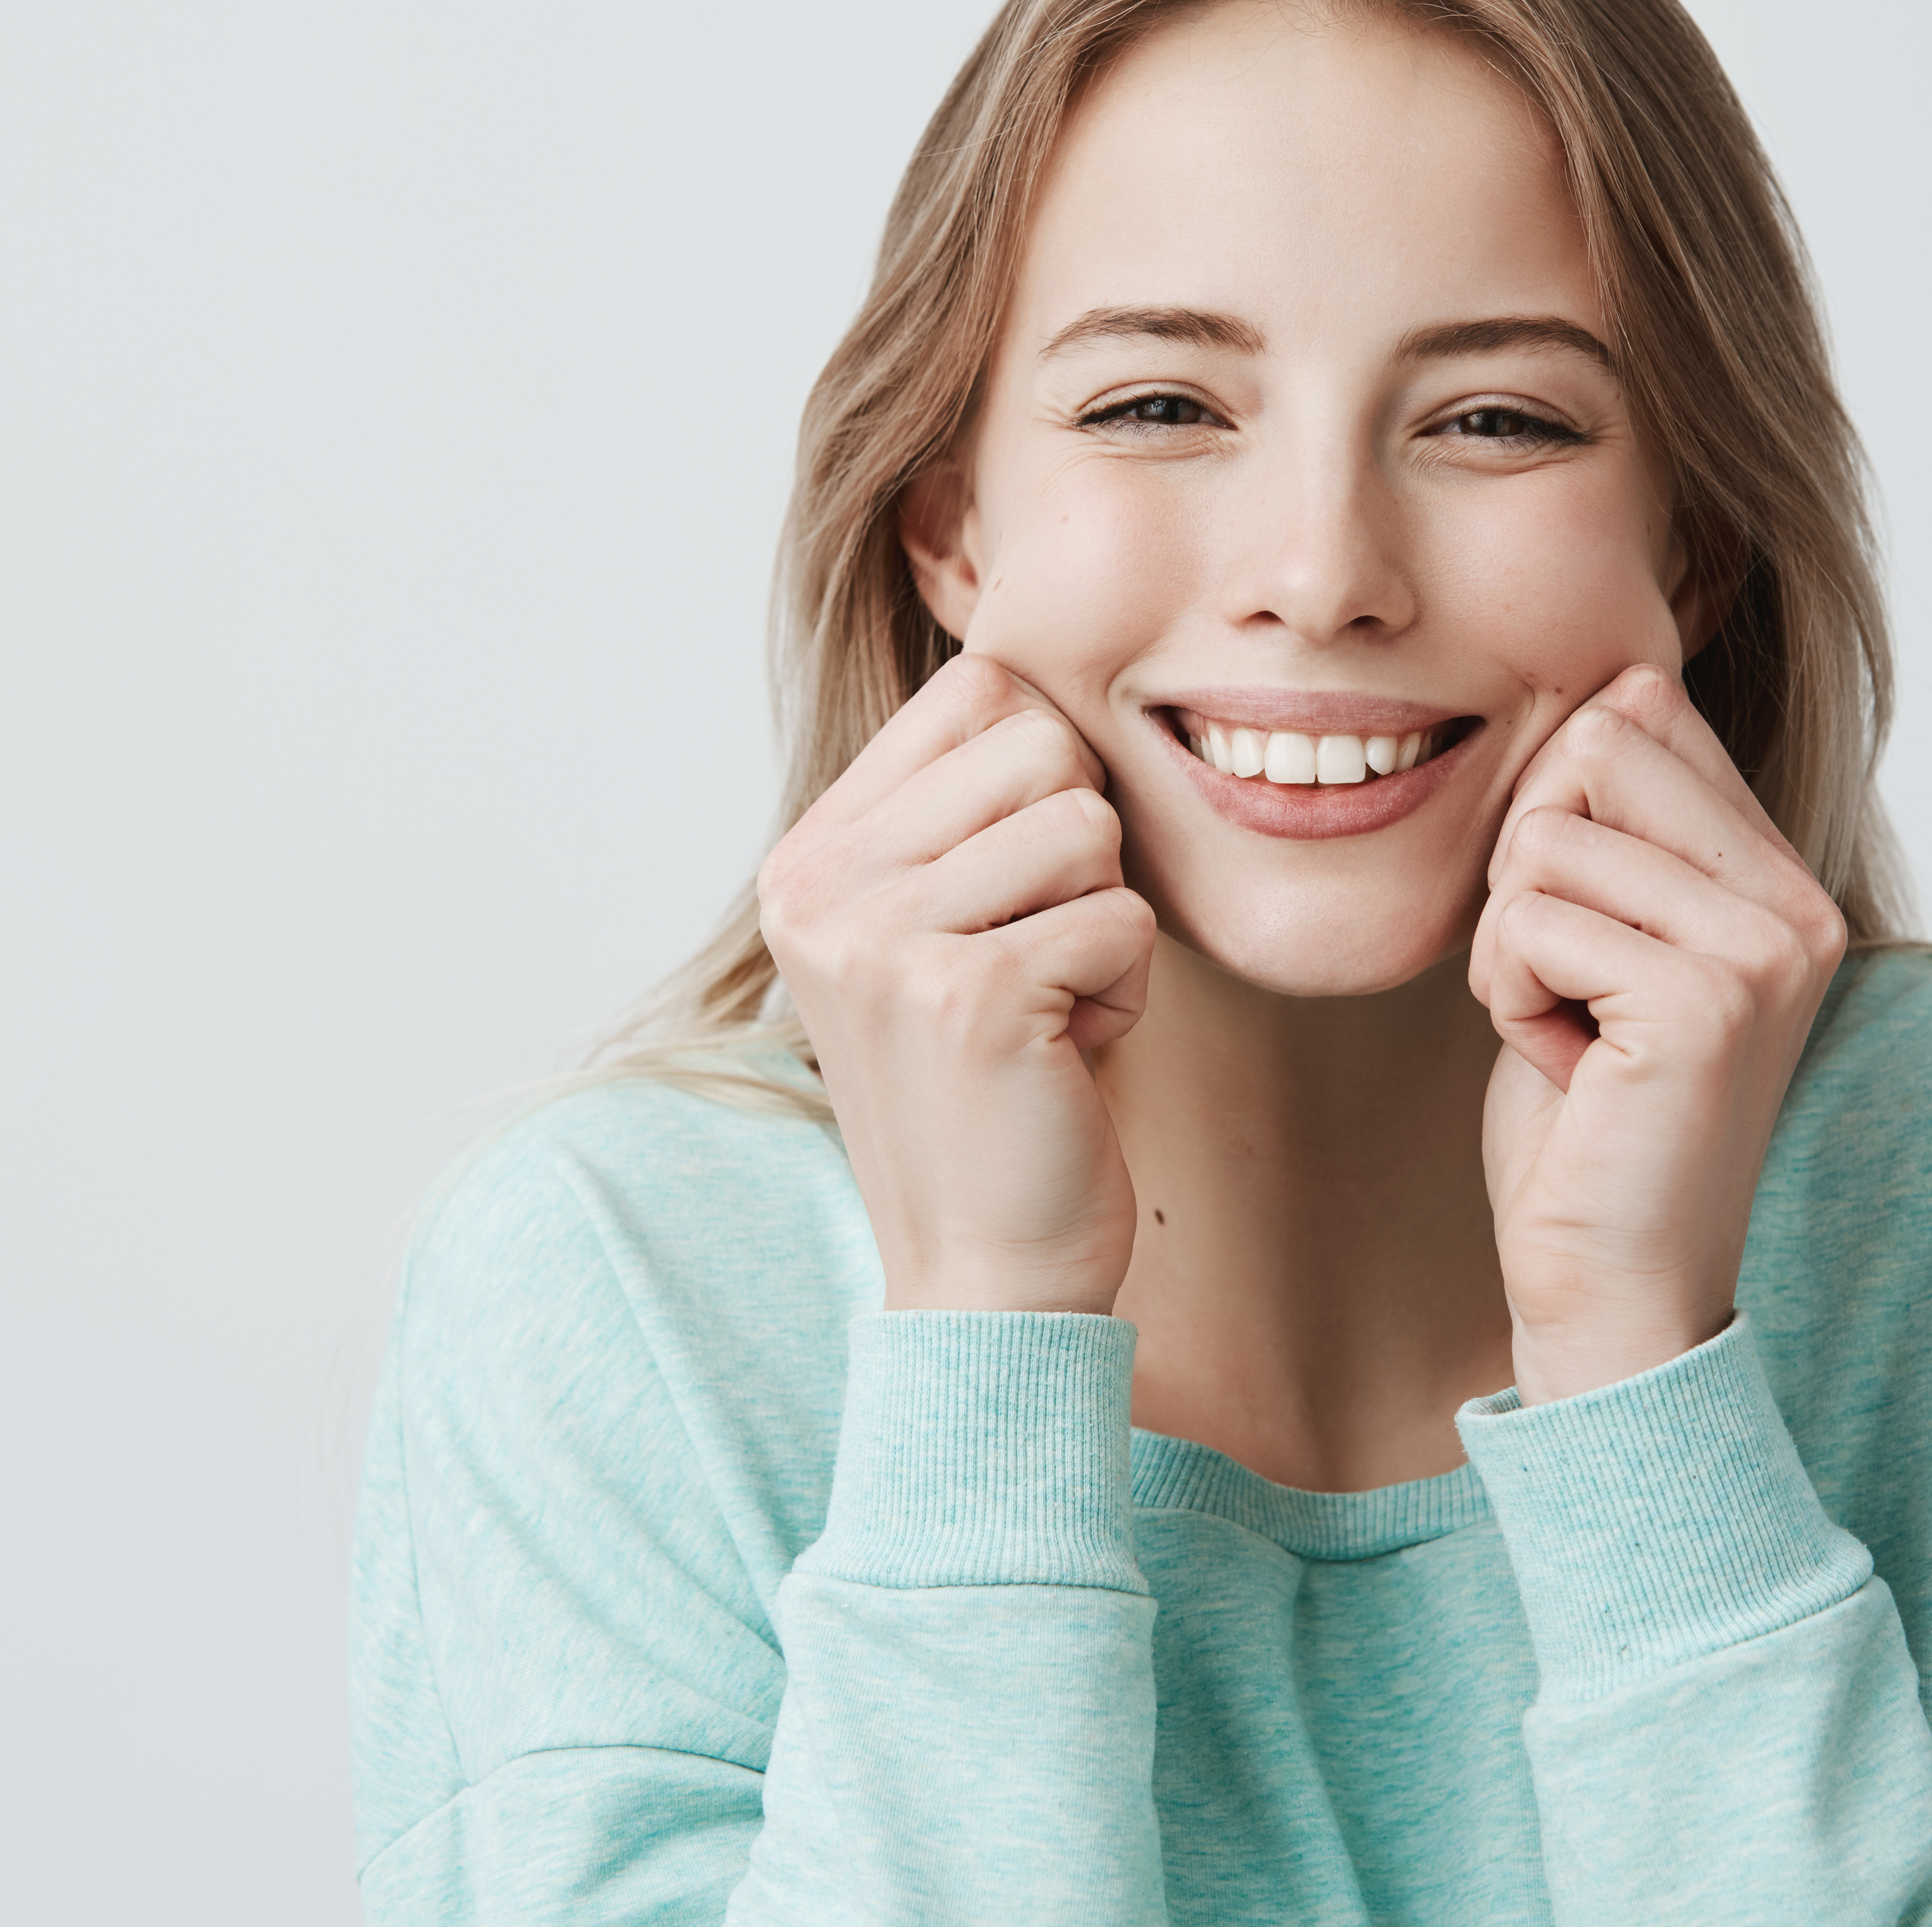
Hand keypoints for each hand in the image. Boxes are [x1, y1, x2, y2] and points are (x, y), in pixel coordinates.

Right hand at [757, 655, 1156, 1314]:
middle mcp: (820, 888)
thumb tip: (1030, 662)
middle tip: (1034, 959)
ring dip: (1103, 925)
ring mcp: (882, 941)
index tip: (1014, 885)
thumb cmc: (995, 1086)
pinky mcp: (966, 997)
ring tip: (1047, 1008)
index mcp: (807, 857)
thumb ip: (958, 808)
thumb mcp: (938, 925)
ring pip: (1088, 827)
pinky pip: (1120, 921)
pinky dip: (1124, 991)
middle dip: (1082, 853)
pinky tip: (1065, 1055)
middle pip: (1040, 746)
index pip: (973, 692)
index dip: (1043, 772)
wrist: (986, 1269)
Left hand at [1467, 665, 1848, 1403]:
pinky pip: (1529, 920)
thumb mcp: (1606, 940)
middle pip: (1594, 747)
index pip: (1644, 715)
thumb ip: (1627, 824)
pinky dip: (1510, 998)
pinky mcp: (1705, 1000)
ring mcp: (1762, 950)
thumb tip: (1629, 679)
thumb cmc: (1588, 1121)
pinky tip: (1570, 1071)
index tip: (1583, 933)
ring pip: (1544, 839)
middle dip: (1529, 868)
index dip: (1560, 812)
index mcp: (1782, 879)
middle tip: (1568, 987)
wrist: (1613, 1284)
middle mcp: (1796, 904)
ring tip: (1572, 1037)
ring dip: (1511, 947)